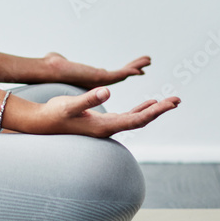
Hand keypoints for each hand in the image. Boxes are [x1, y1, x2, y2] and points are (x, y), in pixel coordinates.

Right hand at [31, 86, 180, 137]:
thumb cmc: (54, 114)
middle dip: (160, 110)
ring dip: (153, 109)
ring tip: (169, 102)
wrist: (41, 123)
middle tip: (178, 99)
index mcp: (105, 126)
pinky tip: (148, 104)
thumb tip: (107, 91)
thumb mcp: (70, 104)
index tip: (170, 103)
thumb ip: (88, 99)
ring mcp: (106, 126)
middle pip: (142, 120)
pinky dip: (140, 109)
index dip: (155, 111)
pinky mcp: (102, 121)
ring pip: (136, 118)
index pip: (137, 119)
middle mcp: (109, 128)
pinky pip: (128, 116)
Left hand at [41, 51, 151, 87]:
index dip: (125, 71)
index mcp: (90, 78)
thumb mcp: (61, 61)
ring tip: (148, 60)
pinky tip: (138, 69)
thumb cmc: (53, 65)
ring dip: (135, 66)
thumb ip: (61, 60)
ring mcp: (99, 81)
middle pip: (121, 74)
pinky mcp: (98, 78)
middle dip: (135, 67)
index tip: (136, 68)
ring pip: (122, 74)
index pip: (112, 75)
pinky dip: (129, 71)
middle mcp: (97, 81)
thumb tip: (54, 57)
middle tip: (147, 62)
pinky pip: (118, 75)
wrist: (50, 69)